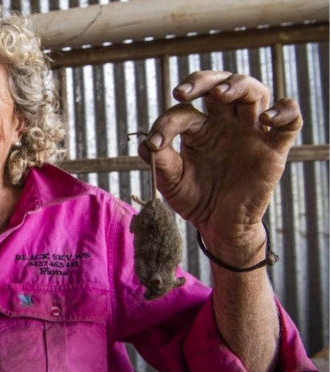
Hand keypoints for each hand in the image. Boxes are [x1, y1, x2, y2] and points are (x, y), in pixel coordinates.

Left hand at [138, 71, 302, 266]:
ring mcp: (250, 133)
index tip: (155, 144)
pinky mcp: (273, 149)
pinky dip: (284, 111)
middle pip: (220, 84)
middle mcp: (225, 124)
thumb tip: (146, 142)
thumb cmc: (195, 199)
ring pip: (254, 91)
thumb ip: (160, 160)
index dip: (166, 124)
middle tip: (182, 92)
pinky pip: (290, 121)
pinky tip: (266, 118)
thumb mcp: (171, 181)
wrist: (218, 226)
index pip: (183, 112)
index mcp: (199, 128)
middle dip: (202, 80)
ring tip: (220, 93)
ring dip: (238, 85)